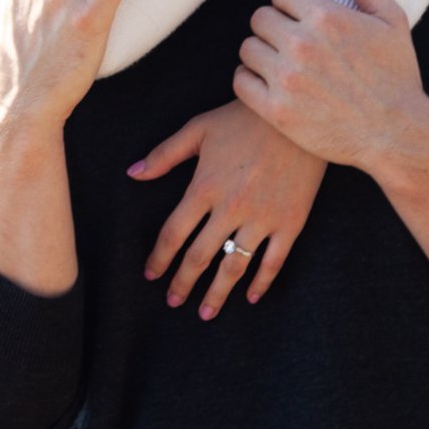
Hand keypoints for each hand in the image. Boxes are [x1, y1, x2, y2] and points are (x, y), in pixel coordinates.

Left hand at [129, 102, 325, 318]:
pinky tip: (250, 296)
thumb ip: (164, 155)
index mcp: (204, 187)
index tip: (151, 275)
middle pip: (200, 256)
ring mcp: (262, 218)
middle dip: (183, 282)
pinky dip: (261, 282)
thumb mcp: (198, 129)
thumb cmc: (243, 119)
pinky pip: (274, 261)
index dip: (159, 258)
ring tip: (205, 312)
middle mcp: (230, 208)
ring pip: (235, 266)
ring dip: (217, 293)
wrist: (296, 116)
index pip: (174, 234)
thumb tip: (132, 173)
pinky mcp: (291, 222)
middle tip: (173, 301)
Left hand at [231, 0, 428, 173]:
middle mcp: (302, 44)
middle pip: (260, 18)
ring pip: (248, 48)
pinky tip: (272, 84)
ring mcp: (286, 79)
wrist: (398, 134)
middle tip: (293, 44)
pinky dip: (251, 80)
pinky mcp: (276, 110)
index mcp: (326, 17)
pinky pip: (241, 81)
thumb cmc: (397, 76)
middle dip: (275, 27)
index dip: (291, 5)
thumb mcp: (392, 21)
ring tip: (283, 64)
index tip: (303, 20)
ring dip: (262, 53)